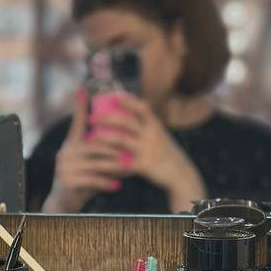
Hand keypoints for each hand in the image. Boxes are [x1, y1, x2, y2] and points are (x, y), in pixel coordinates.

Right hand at [42, 89, 124, 212]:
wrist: (64, 202)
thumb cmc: (82, 180)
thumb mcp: (89, 163)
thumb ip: (99, 151)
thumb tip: (122, 139)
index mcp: (71, 144)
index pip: (76, 122)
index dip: (79, 106)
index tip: (83, 88)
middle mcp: (66, 152)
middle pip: (94, 145)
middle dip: (115, 148)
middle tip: (132, 150)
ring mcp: (65, 167)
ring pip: (95, 163)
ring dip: (114, 166)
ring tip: (129, 169)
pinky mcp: (68, 182)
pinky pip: (92, 180)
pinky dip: (106, 183)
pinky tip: (118, 185)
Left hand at [90, 93, 205, 212]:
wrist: (180, 175)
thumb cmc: (168, 154)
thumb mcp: (161, 136)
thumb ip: (148, 127)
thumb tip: (133, 115)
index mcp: (155, 126)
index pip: (141, 107)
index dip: (127, 101)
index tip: (112, 96)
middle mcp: (151, 135)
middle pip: (126, 121)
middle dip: (107, 118)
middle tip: (92, 117)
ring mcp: (147, 149)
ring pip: (121, 140)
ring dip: (103, 137)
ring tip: (90, 137)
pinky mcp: (144, 165)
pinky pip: (122, 163)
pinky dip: (108, 163)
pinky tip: (96, 163)